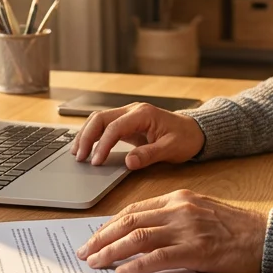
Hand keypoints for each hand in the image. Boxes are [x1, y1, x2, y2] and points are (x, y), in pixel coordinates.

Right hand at [70, 103, 205, 169]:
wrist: (195, 131)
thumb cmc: (185, 138)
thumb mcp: (171, 149)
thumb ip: (149, 155)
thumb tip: (129, 162)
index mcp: (143, 114)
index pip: (114, 127)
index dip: (102, 145)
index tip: (96, 162)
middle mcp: (132, 110)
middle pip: (100, 119)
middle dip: (86, 137)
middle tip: (79, 157)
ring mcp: (128, 115)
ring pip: (98, 120)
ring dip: (86, 134)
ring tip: (77, 153)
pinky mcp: (126, 123)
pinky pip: (104, 126)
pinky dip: (92, 135)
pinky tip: (86, 147)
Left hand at [75, 189, 267, 272]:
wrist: (265, 236)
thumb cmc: (235, 229)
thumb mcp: (201, 212)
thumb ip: (174, 217)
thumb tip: (142, 234)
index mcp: (179, 198)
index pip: (135, 209)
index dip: (111, 224)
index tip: (95, 236)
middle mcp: (180, 209)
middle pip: (129, 220)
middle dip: (102, 237)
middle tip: (85, 251)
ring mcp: (187, 229)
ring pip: (138, 237)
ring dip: (112, 251)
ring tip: (96, 263)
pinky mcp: (196, 250)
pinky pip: (158, 258)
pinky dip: (137, 265)